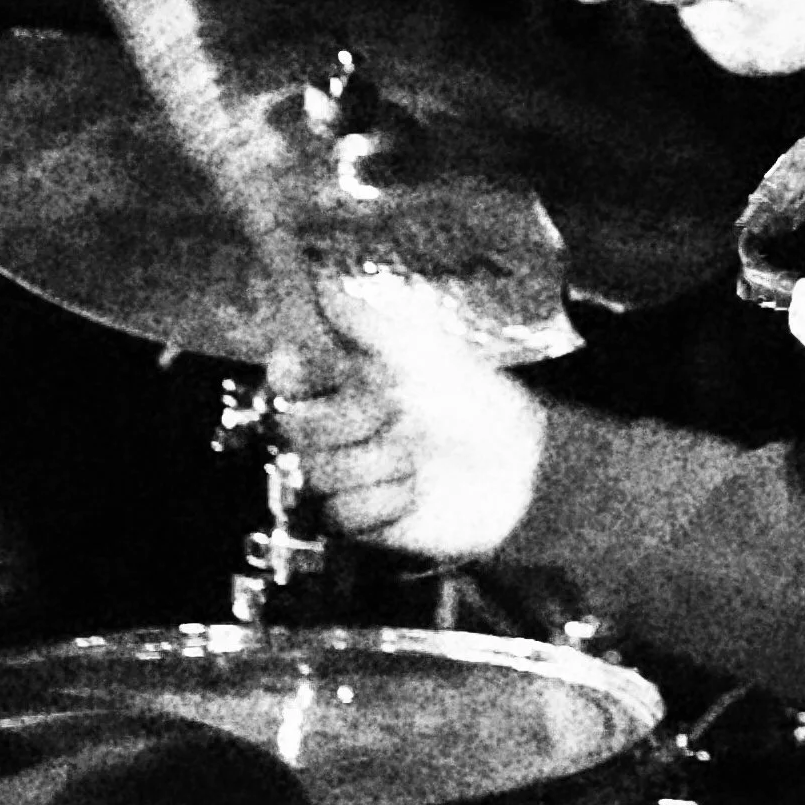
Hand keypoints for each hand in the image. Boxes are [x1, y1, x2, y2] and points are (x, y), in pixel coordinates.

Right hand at [266, 275, 548, 556]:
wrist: (516, 465)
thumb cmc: (476, 401)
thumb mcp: (427, 352)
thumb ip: (371, 323)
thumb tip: (322, 284)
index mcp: (347, 384)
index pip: (289, 378)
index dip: (294, 375)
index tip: (314, 367)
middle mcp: (337, 429)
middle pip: (295, 429)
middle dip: (345, 420)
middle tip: (394, 412)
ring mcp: (346, 476)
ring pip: (317, 474)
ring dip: (372, 464)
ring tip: (414, 459)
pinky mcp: (361, 520)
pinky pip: (340, 515)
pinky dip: (383, 503)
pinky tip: (414, 492)